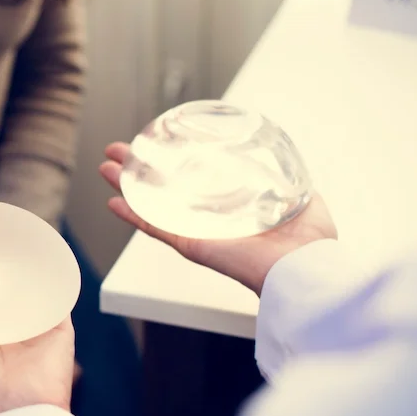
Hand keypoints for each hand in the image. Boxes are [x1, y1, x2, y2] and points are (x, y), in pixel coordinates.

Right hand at [100, 142, 337, 295]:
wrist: (306, 269)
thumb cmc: (310, 244)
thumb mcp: (301, 196)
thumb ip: (290, 181)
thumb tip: (286, 162)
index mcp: (228, 210)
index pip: (191, 185)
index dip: (170, 165)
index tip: (155, 145)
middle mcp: (208, 220)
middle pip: (162, 191)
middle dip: (138, 169)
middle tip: (118, 151)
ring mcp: (197, 232)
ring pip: (152, 206)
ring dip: (127, 186)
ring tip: (106, 167)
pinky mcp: (193, 245)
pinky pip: (157, 229)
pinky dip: (133, 216)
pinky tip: (115, 201)